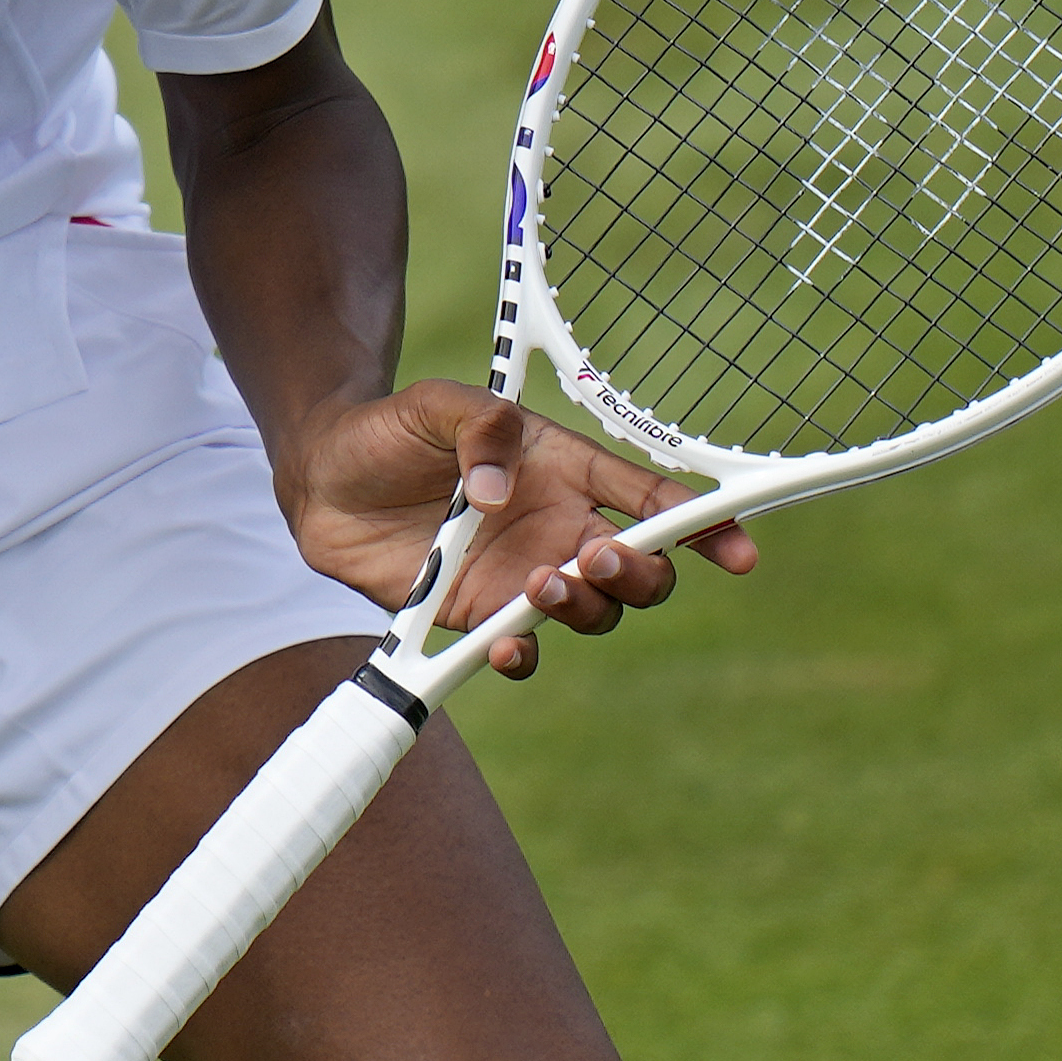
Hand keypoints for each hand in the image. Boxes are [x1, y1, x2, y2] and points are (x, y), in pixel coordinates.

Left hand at [283, 381, 759, 676]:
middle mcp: (557, 528)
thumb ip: (475, 429)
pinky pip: (523, 650)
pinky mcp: (477, 615)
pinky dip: (525, 655)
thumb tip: (499, 493)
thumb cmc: (389, 430)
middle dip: (641, 573)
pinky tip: (508, 645)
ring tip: (540, 583)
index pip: (652, 496)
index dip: (704, 524)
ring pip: (593, 613)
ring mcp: (521, 576)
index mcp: (565, 469)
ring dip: (585, 607)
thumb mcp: (433, 405)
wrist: (321, 476)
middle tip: (596, 555)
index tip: (740, 552)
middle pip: (641, 569)